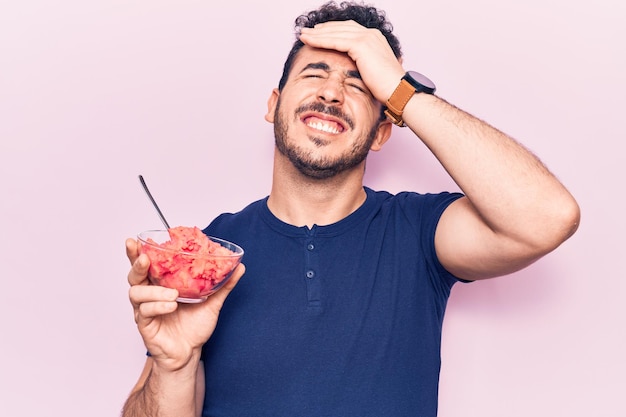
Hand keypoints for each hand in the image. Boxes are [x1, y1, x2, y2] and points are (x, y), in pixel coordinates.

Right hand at [126, 238, 244, 371]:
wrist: (191, 352)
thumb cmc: (195, 326)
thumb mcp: (212, 302)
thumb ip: (223, 284)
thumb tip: (240, 267)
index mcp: (161, 284)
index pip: (146, 264)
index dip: (137, 252)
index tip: (134, 240)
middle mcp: (150, 295)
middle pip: (134, 275)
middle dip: (136, 263)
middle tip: (144, 258)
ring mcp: (145, 310)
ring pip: (137, 293)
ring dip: (154, 290)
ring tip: (173, 293)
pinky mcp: (145, 325)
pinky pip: (145, 312)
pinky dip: (158, 306)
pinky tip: (171, 305)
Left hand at [299, 20, 404, 102]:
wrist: (398, 91)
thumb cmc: (388, 88)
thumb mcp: (374, 72)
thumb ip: (366, 66)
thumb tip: (361, 72)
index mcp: (375, 39)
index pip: (349, 29)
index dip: (332, 30)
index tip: (318, 33)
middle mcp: (371, 34)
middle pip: (340, 27)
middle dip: (322, 29)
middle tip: (306, 31)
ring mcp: (367, 38)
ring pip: (335, 33)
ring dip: (317, 33)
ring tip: (302, 34)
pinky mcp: (361, 45)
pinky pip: (335, 41)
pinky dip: (320, 40)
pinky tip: (308, 41)